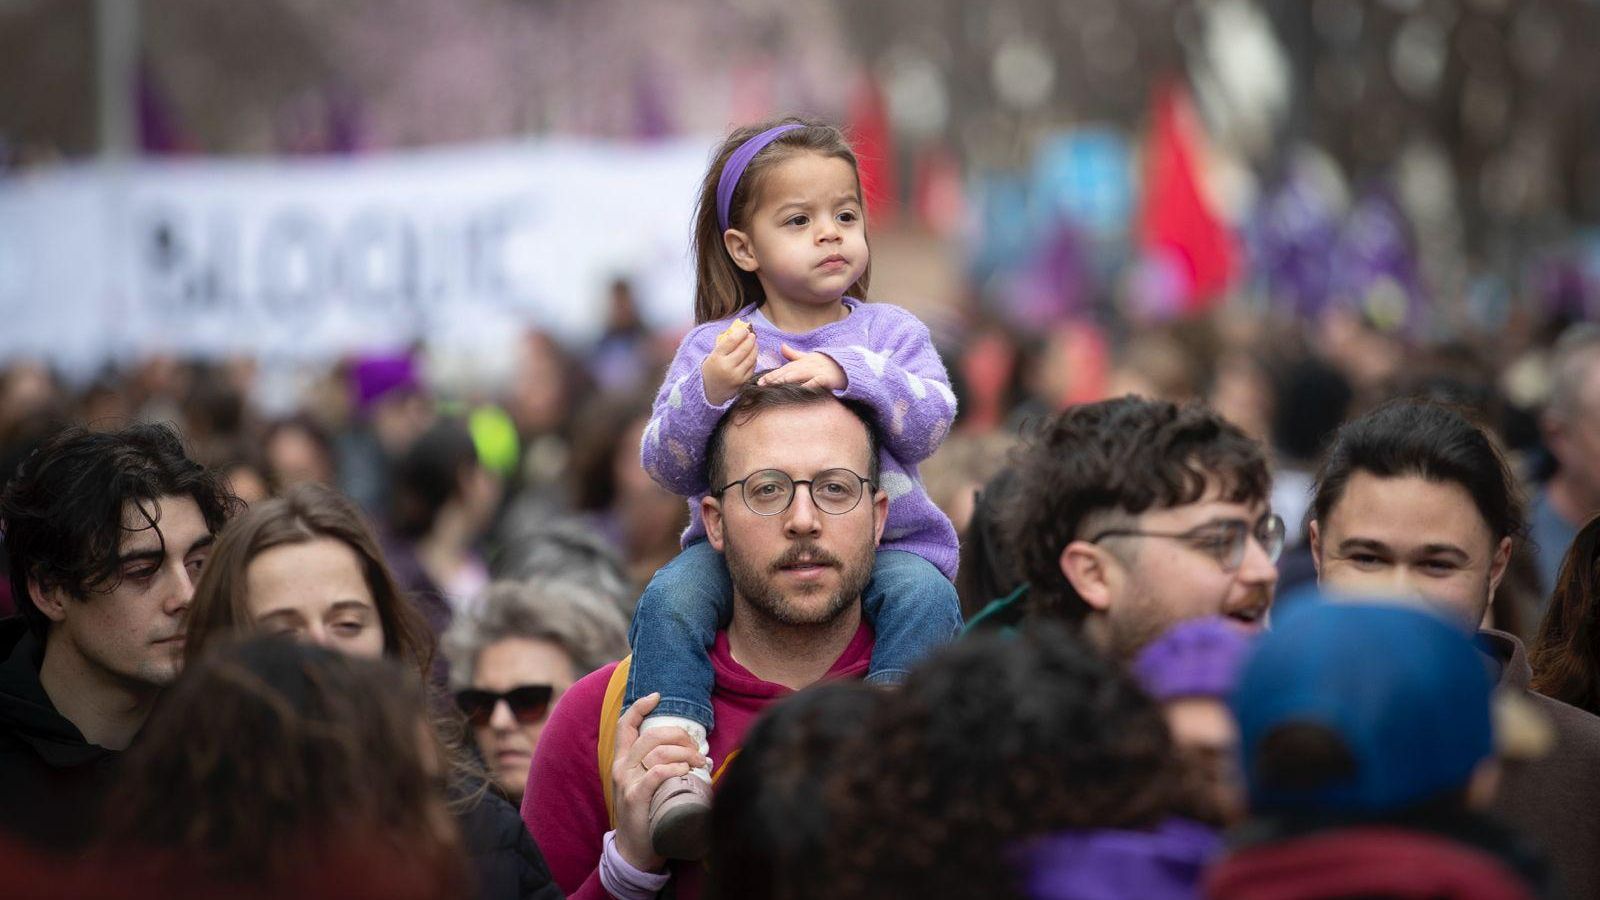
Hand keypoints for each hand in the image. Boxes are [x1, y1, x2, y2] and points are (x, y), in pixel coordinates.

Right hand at [609, 693, 707, 872]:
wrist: (634, 851)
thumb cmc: (646, 814)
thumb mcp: (644, 784)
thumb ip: (656, 765)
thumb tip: (690, 750)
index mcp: (622, 761)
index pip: (625, 725)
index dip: (640, 706)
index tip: (657, 696)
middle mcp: (621, 768)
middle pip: (651, 735)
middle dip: (680, 735)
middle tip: (697, 748)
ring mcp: (627, 782)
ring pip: (657, 751)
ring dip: (685, 753)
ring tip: (701, 763)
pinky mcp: (635, 798)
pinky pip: (657, 773)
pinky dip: (675, 768)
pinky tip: (686, 771)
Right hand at [701, 325, 756, 405]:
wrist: (708, 391)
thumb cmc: (711, 369)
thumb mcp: (713, 355)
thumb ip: (725, 344)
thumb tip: (740, 331)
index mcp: (717, 357)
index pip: (732, 341)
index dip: (741, 333)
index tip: (745, 330)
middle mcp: (727, 367)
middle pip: (744, 349)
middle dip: (750, 339)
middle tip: (752, 335)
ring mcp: (736, 376)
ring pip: (751, 358)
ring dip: (755, 348)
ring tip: (754, 343)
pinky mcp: (743, 382)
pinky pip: (752, 367)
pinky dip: (754, 359)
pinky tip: (752, 355)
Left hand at [756, 344, 846, 390]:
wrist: (846, 366)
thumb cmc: (826, 363)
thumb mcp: (809, 357)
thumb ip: (794, 354)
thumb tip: (781, 347)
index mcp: (801, 362)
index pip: (783, 369)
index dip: (771, 375)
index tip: (759, 382)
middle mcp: (806, 366)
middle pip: (787, 372)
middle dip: (774, 378)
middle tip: (761, 385)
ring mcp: (816, 372)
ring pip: (798, 375)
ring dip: (786, 380)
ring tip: (774, 385)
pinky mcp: (826, 379)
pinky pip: (815, 383)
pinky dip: (807, 386)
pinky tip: (798, 390)